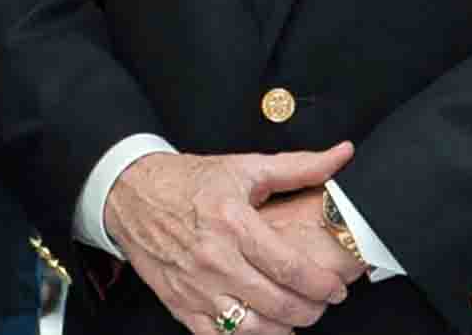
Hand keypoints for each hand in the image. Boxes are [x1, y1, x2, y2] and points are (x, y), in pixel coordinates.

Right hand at [102, 144, 356, 332]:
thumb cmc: (187, 180)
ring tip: (293, 315)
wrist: (128, 191)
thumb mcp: (243, 167)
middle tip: (320, 302)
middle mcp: (215, 259)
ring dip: (283, 328)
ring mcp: (196, 286)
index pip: (290, 268)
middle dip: (311, 310)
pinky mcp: (180, 304)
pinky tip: (258, 325)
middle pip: (278, 303)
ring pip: (253, 329)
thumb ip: (299, 166)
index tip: (335, 288)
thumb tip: (342, 154)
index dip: (322, 285)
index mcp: (233, 223)